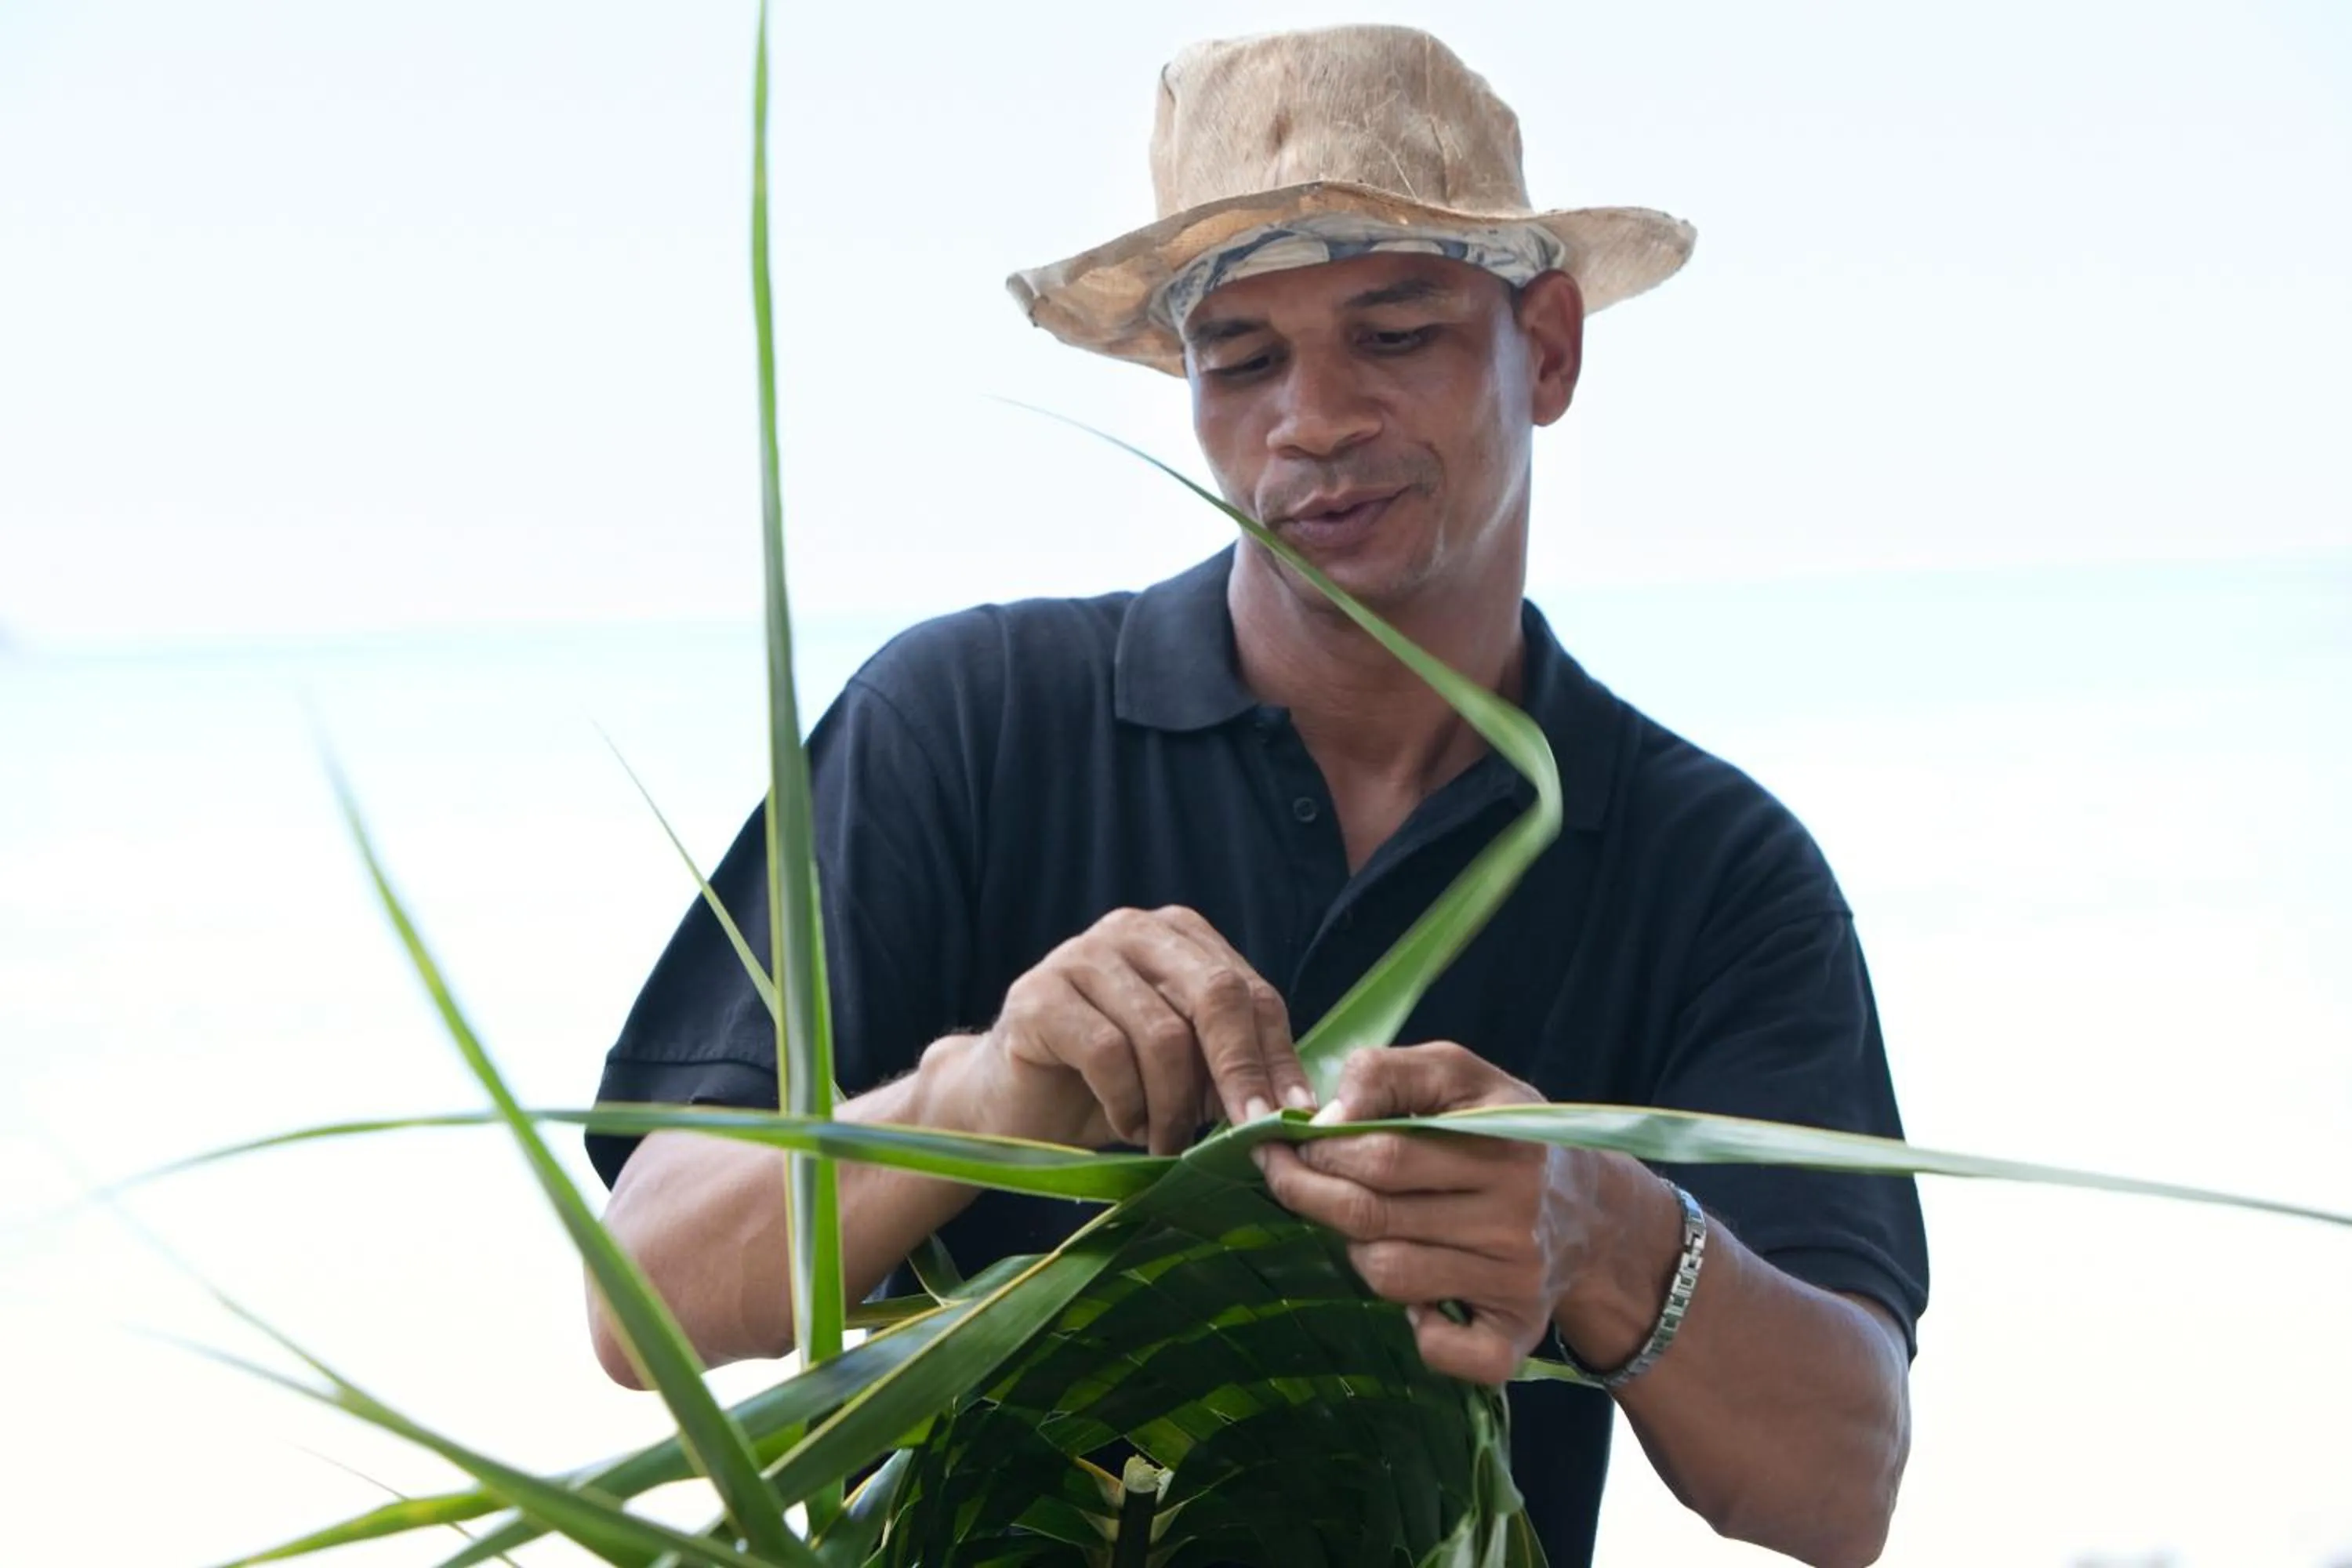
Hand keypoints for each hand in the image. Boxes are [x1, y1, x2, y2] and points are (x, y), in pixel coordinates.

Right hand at [978, 906, 1313, 1154]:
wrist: (1016, 1101)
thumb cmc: (1111, 1084)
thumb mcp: (1187, 1071)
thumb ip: (1234, 1068)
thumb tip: (1301, 1109)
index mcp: (1180, 935)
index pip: (1250, 992)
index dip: (1277, 1058)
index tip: (1294, 1118)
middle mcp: (1132, 930)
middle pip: (1215, 995)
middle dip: (1239, 1073)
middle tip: (1249, 1133)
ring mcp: (1080, 955)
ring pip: (1164, 1035)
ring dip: (1173, 1106)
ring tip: (1165, 1139)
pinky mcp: (1038, 995)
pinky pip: (1109, 1055)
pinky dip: (1127, 1105)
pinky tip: (1124, 1125)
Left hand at [1257, 1041, 1606, 1384]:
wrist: (1595, 1209)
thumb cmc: (1506, 1132)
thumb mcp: (1461, 1075)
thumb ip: (1390, 1073)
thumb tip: (1330, 1115)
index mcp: (1502, 1141)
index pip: (1383, 1153)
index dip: (1318, 1150)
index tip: (1285, 1141)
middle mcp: (1514, 1215)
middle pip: (1375, 1216)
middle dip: (1308, 1193)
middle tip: (1282, 1175)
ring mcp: (1517, 1279)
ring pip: (1391, 1276)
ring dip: (1354, 1251)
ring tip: (1359, 1226)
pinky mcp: (1519, 1333)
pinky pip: (1452, 1352)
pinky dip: (1420, 1336)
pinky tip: (1415, 1303)